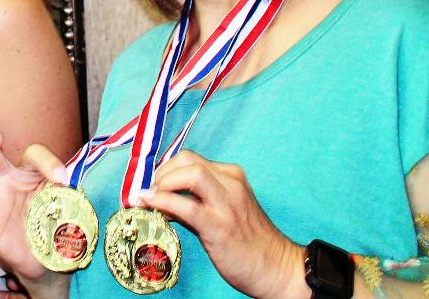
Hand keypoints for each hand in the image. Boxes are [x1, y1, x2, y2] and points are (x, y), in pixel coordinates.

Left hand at [141, 150, 304, 298]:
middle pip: (186, 160)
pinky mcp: (220, 226)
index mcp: (232, 176)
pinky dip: (163, 200)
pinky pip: (186, 205)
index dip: (166, 169)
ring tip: (150, 198)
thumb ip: (194, 201)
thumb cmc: (249, 243)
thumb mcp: (224, 211)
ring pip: (188, 174)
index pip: (190, 159)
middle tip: (150, 192)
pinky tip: (150, 204)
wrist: (279, 270)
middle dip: (161, 172)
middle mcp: (231, 183)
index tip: (153, 185)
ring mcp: (227, 203)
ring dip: (162, 183)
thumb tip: (158, 199)